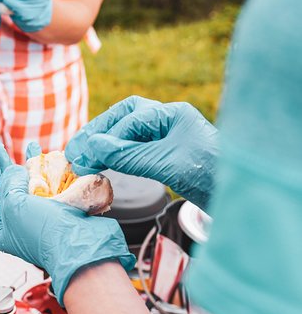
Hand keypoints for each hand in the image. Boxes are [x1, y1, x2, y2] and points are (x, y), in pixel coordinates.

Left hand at [0, 139, 134, 304]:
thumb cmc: (44, 231)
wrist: (82, 245)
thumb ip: (8, 182)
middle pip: (7, 186)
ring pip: (31, 183)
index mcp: (3, 226)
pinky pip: (51, 184)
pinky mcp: (62, 209)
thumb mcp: (14, 204)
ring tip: (28, 145)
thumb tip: (17, 171)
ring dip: (28, 163)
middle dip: (2, 163)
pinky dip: (49, 169)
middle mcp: (20, 221)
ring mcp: (42, 215)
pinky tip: (49, 158)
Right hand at [65, 96, 218, 209]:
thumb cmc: (209, 175)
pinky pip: (132, 149)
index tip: (84, 154)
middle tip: (74, 149)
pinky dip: (114, 155)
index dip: (105, 136)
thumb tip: (92, 146)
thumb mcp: (166, 164)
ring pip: (125, 134)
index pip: (129, 119)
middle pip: (123, 118)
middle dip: (97, 133)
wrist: (239, 198)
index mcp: (172, 115)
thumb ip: (128, 155)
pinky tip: (100, 163)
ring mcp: (165, 137)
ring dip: (102, 144)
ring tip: (80, 157)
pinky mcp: (164, 155)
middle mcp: (167, 121)